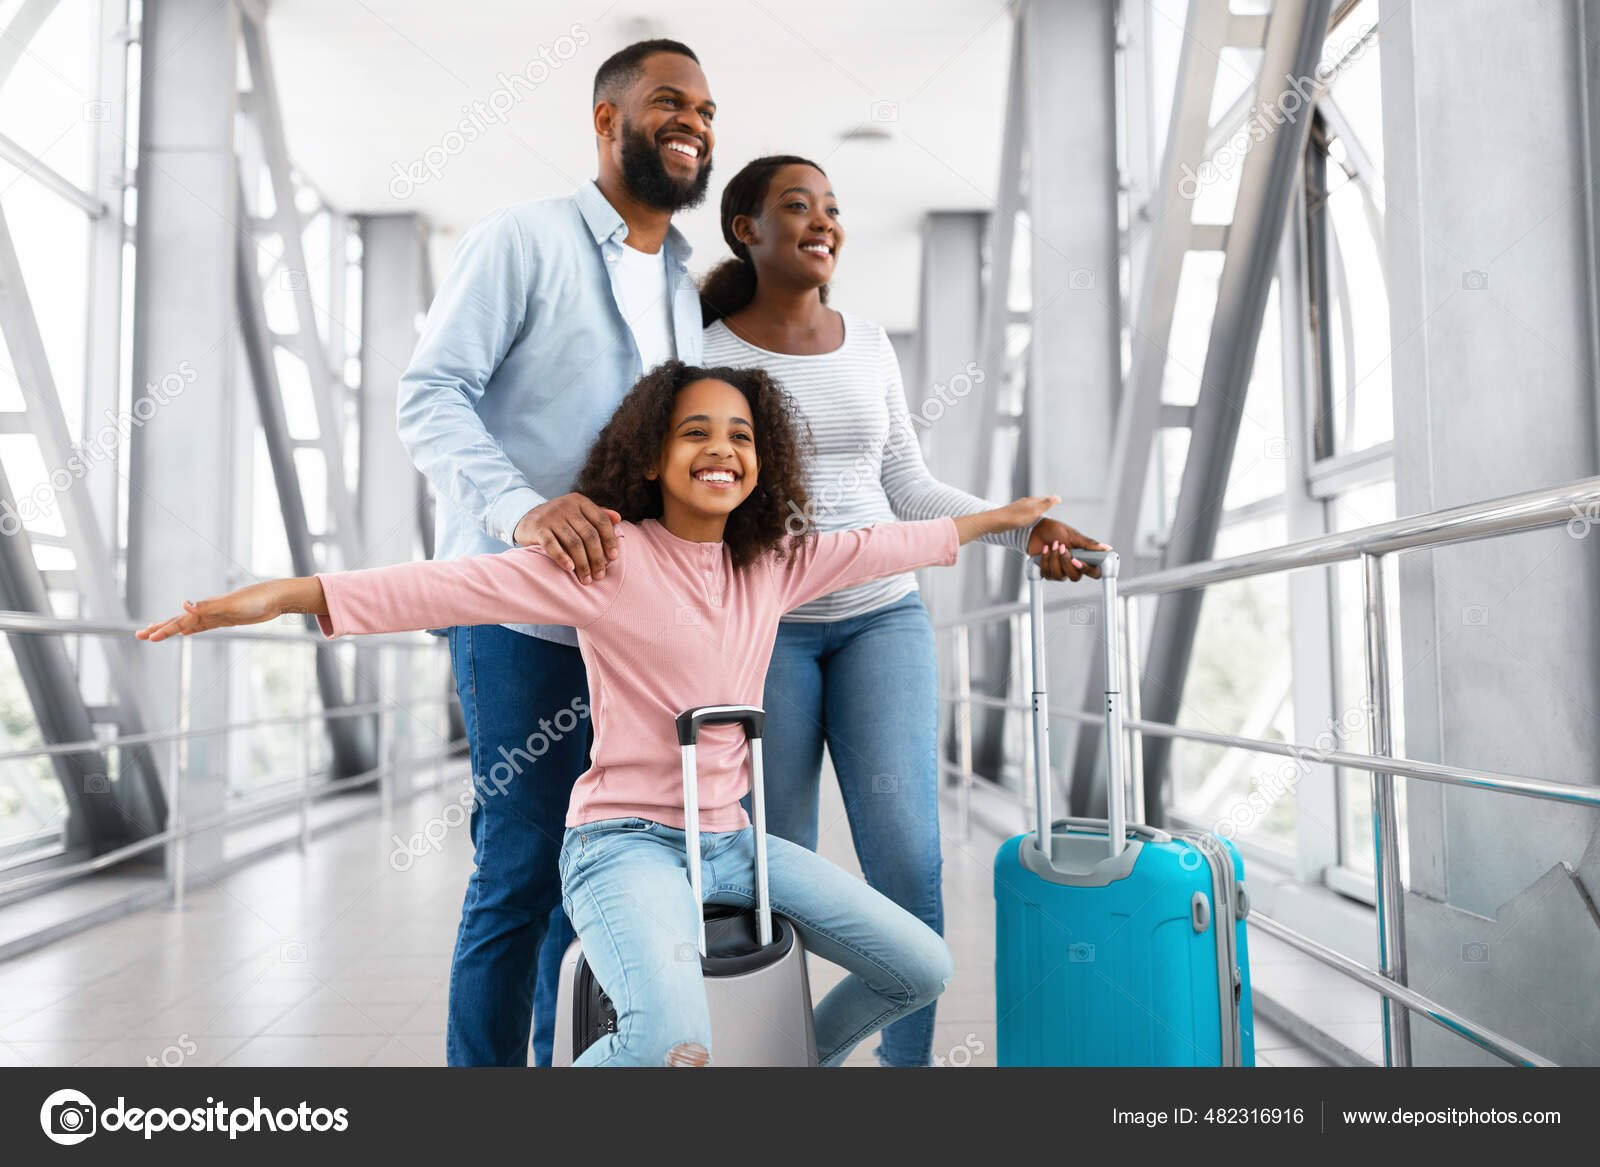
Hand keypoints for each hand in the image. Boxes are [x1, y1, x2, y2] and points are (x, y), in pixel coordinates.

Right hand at [135, 579, 312, 641]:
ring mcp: (216, 615)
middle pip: (178, 622)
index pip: (179, 621)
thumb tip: (182, 605)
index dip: (163, 630)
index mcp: (206, 609)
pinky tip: (187, 632)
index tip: (147, 637)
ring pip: (188, 624)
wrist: (275, 597)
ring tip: (156, 633)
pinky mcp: (226, 619)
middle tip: (139, 635)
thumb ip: (207, 605)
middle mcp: (207, 611)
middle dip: (160, 629)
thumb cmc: (255, 600)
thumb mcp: (231, 605)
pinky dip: (193, 629)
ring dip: (172, 629)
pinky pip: (204, 626)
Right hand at [512, 493, 620, 584]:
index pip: (601, 521)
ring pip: (573, 542)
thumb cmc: (558, 519)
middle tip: (599, 575)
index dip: (609, 540)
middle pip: (589, 534)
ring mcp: (551, 517)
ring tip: (586, 579)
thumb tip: (618, 518)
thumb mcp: (577, 512)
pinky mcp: (538, 528)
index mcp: (580, 502)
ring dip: (582, 564)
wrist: (525, 517)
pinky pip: (552, 545)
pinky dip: (562, 557)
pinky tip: (569, 569)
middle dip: (597, 558)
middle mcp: (566, 506)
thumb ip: (597, 514)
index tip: (613, 558)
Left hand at [957, 495, 1060, 545]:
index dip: (1053, 500)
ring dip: (1037, 507)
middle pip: (1038, 501)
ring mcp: (1017, 507)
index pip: (1045, 499)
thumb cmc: (1014, 518)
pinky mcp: (1011, 514)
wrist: (994, 522)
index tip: (1060, 500)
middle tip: (1053, 502)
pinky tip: (1026, 517)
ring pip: (1031, 506)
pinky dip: (1029, 513)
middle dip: (1045, 502)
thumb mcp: (1033, 512)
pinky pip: (1024, 512)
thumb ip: (1045, 505)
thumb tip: (1057, 496)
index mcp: (1031, 501)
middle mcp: (1025, 502)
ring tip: (1041, 510)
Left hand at [1028, 518, 1108, 581]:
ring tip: (1052, 546)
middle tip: (1061, 547)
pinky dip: (1045, 560)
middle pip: (1075, 577)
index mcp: (1083, 558)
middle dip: (1065, 562)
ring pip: (1059, 576)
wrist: (1037, 529)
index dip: (1087, 570)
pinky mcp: (1047, 571)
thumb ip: (1089, 544)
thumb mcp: (1073, 535)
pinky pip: (1047, 574)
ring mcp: (1060, 570)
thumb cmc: (1056, 530)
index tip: (1076, 559)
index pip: (1093, 573)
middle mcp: (1073, 566)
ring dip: (1053, 559)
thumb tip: (1107, 548)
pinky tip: (1045, 549)